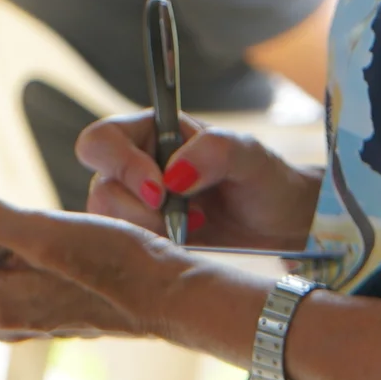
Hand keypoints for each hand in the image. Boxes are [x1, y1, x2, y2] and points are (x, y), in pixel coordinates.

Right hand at [76, 112, 319, 252]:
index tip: (162, 190)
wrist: (278, 222)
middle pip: (102, 188)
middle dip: (141, 210)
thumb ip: (214, 151)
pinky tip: (188, 241)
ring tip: (196, 224)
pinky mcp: (142, 236)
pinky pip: (125, 247)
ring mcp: (134, 204)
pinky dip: (155, 248)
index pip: (102, 140)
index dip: (121, 165)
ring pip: (108, 224)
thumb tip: (174, 174)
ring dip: (151, 230)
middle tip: (188, 216)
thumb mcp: (250, 156)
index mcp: (150, 131)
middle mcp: (134, 165)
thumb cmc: (264, 177)